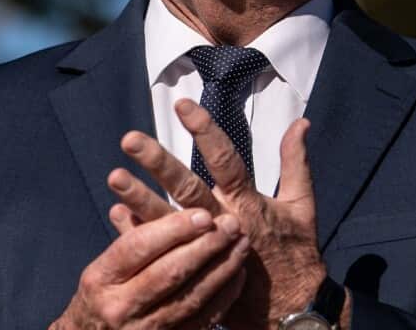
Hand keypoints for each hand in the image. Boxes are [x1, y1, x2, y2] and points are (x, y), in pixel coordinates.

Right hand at [50, 206, 249, 329]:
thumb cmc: (102, 299)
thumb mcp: (103, 268)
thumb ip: (127, 236)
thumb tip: (137, 198)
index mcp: (100, 279)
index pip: (138, 247)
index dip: (173, 229)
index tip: (203, 213)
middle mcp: (119, 307)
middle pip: (169, 272)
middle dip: (206, 245)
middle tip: (231, 223)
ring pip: (191, 297)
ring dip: (222, 268)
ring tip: (241, 244)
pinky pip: (202, 320)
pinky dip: (223, 296)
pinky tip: (237, 274)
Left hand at [109, 101, 338, 327]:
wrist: (289, 311)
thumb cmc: (296, 253)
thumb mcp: (302, 206)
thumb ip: (296, 162)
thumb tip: (301, 122)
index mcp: (247, 204)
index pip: (225, 160)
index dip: (206, 131)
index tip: (184, 106)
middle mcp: (222, 224)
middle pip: (187, 189)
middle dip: (159, 163)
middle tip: (131, 140)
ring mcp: (203, 250)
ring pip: (167, 222)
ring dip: (139, 199)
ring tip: (113, 177)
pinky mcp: (192, 271)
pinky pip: (159, 253)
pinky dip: (138, 233)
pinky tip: (116, 212)